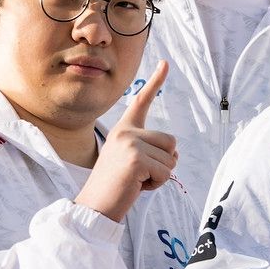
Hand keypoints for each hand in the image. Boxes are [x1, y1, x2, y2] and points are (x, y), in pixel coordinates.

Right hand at [76, 60, 178, 222]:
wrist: (95, 205)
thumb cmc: (116, 186)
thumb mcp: (130, 160)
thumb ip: (149, 149)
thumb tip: (174, 150)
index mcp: (124, 129)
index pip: (142, 102)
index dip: (156, 82)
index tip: (166, 63)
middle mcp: (126, 132)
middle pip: (171, 142)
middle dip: (164, 162)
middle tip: (139, 174)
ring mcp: (131, 144)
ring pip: (171, 159)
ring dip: (160, 175)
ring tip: (136, 180)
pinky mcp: (136, 159)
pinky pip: (166, 173)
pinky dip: (156, 185)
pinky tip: (137, 187)